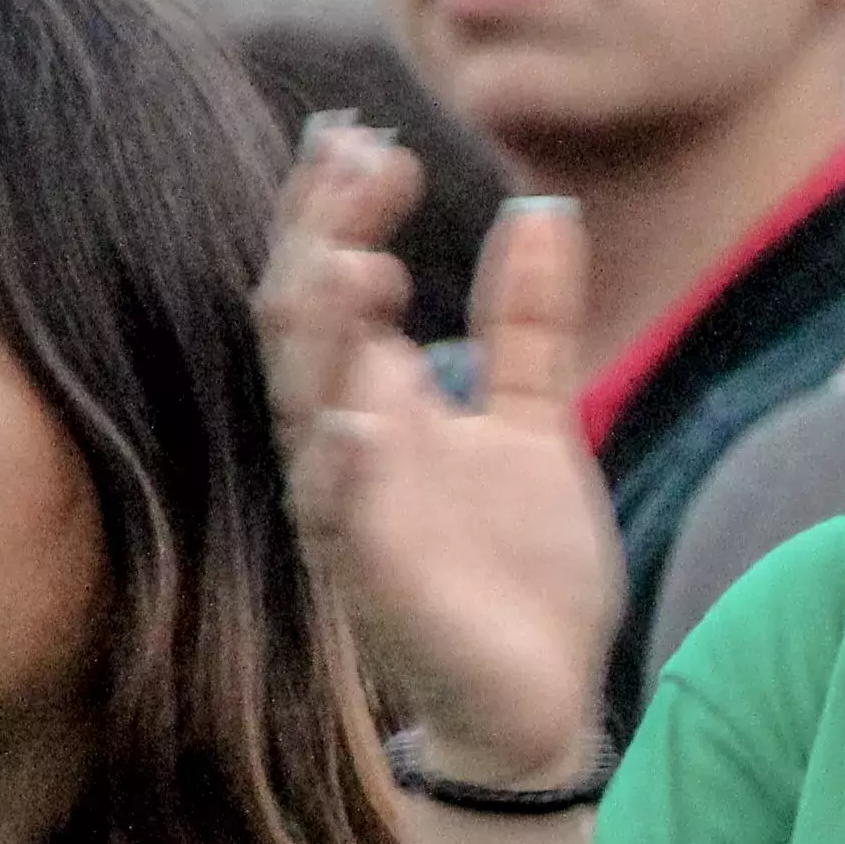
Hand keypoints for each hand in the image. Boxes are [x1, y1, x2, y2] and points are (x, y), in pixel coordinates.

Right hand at [261, 123, 617, 782]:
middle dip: (320, 239)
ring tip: (350, 260)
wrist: (543, 699)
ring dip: (324, 334)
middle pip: (300, 322)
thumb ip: (530, 324)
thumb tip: (544, 207)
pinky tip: (362, 419)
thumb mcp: (535, 422)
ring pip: (306, 406)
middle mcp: (347, 444)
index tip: (378, 144)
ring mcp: (352, 511)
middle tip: (357, 164)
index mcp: (377, 400)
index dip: (340, 210)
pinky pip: (343, 518)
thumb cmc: (518, 570)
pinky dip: (348, 467)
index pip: (330, 283)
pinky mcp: (376, 579)